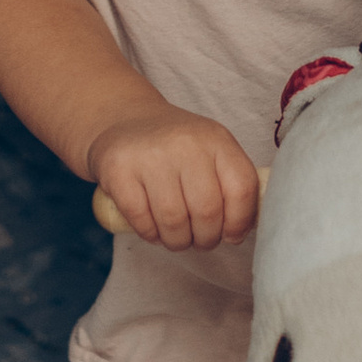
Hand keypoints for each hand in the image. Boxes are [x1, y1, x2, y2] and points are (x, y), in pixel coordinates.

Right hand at [87, 105, 261, 248]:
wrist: (125, 119)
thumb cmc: (176, 149)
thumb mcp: (211, 151)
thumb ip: (231, 184)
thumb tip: (240, 231)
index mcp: (216, 139)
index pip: (241, 188)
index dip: (239, 222)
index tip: (230, 235)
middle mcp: (185, 143)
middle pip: (207, 211)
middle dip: (205, 239)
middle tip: (199, 240)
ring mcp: (150, 156)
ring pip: (174, 221)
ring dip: (177, 241)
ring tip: (176, 237)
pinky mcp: (119, 170)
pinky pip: (142, 220)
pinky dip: (150, 235)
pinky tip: (153, 229)